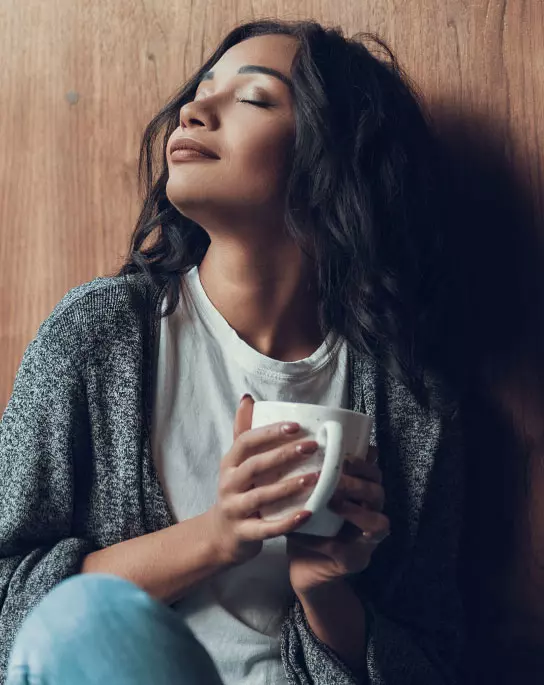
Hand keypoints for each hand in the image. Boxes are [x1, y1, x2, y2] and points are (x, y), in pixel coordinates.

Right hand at [205, 394, 319, 566]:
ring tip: (315, 477)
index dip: (270, 432)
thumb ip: (243, 431)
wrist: (219, 535)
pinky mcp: (244, 534)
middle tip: (312, 447)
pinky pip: (267, 529)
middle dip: (283, 455)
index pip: (246, 442)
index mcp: (229, 463)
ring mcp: (235, 510)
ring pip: (261, 496)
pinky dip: (287, 522)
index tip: (296, 425)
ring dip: (288, 486)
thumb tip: (247, 398)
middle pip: (255, 466)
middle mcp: (228, 484)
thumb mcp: (235, 462)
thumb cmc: (236, 492)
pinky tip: (308, 513)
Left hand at [286, 447, 389, 596]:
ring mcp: (367, 542)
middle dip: (358, 484)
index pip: (374, 473)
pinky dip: (324, 540)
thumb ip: (313, 473)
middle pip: (379, 494)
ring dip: (355, 511)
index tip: (342, 456)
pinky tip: (302, 531)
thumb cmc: (308, 524)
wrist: (303, 568)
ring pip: (378, 524)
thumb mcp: (310, 495)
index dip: (362, 463)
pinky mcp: (354, 563)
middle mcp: (371, 515)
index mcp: (363, 496)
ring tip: (331, 502)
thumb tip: (297, 437)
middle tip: (335, 478)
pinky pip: (345, 551)